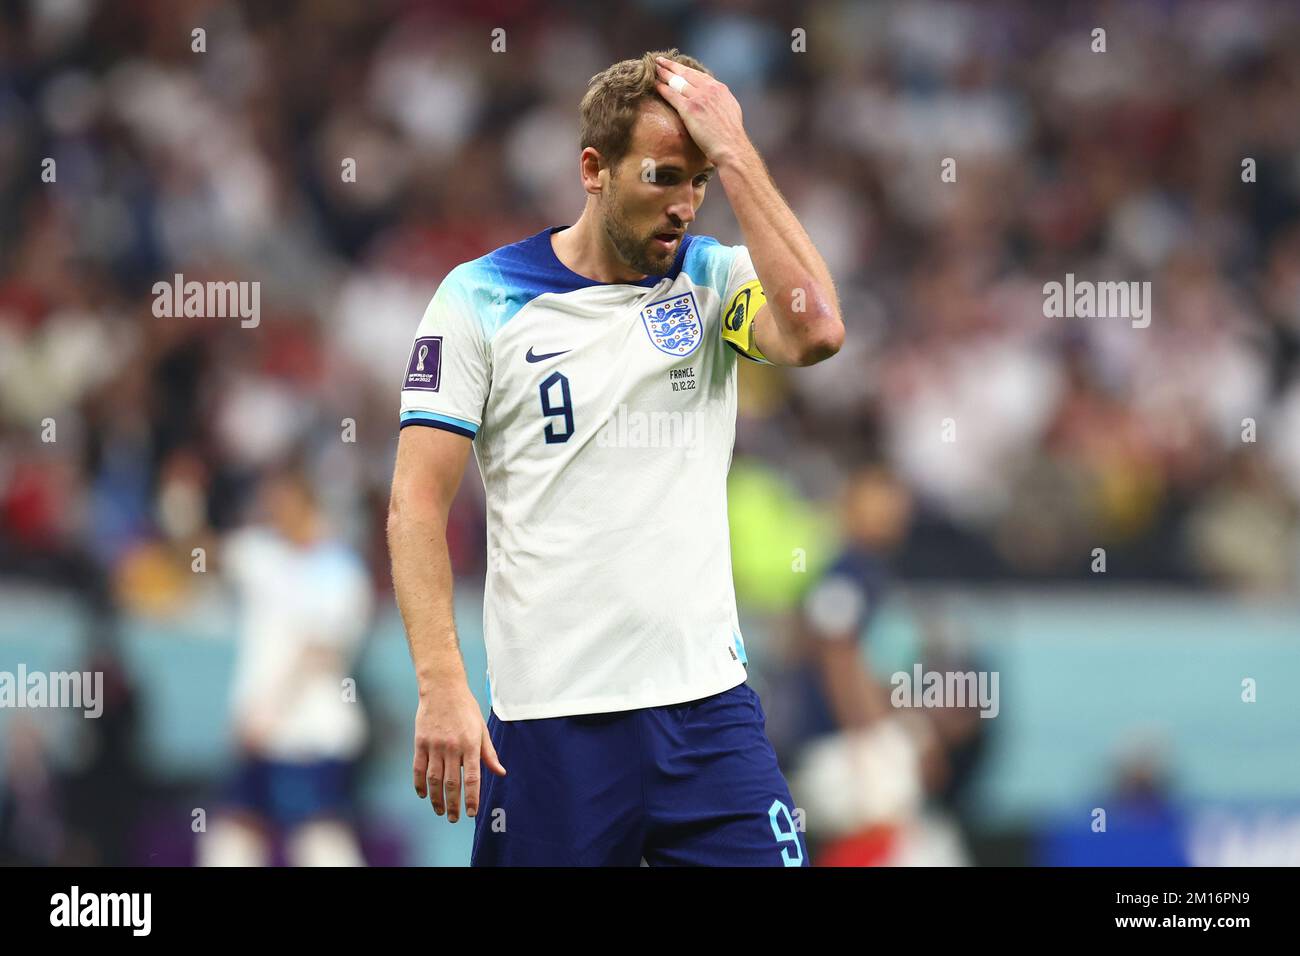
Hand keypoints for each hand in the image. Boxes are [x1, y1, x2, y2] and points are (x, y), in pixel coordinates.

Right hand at [412, 682, 505, 822]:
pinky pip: (418, 768)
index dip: (472, 798)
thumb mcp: (482, 728)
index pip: (472, 778)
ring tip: (440, 811)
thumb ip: (489, 753)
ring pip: (434, 779)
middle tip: (454, 818)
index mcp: (470, 744)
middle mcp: (452, 747)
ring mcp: (434, 745)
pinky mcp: (420, 742)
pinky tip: (423, 795)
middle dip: (453, 804)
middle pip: (452, 782)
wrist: (442, 688)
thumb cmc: (466, 708)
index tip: (471, 812)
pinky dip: (419, 784)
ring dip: (437, 798)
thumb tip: (500, 773)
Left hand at [654, 56, 753, 167]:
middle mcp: (709, 89)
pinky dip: (662, 88)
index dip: (685, 69)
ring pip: (677, 81)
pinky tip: (655, 84)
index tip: (677, 66)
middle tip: (660, 60)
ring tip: (654, 69)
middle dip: (672, 66)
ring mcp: (699, 98)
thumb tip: (714, 100)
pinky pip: (672, 95)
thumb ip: (720, 101)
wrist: (731, 146)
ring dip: (664, 74)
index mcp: (719, 89)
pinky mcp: (690, 109)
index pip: (698, 75)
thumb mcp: (731, 110)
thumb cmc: (731, 135)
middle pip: (686, 73)